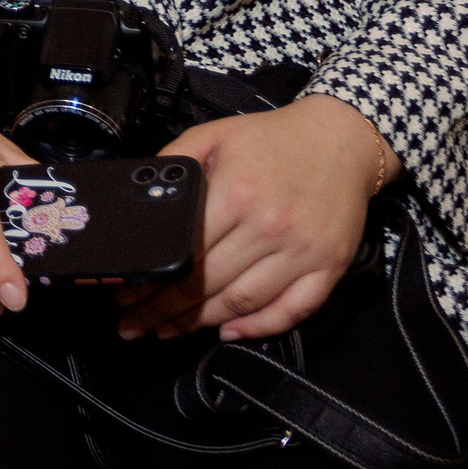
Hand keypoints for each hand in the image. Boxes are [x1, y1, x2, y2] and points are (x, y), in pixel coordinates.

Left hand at [115, 96, 388, 343]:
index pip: (183, 252)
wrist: (340, 139)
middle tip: (136, 323)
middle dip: (164, 310)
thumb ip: (174, 163)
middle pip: (208, 284)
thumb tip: (141, 199)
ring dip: (202, 323)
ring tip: (169, 330)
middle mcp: (269, 228)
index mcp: (236, 194)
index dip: (152, 282)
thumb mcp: (213, 136)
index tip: (127, 296)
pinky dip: (259, 327)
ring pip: (244, 303)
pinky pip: (293, 310)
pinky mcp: (330, 268)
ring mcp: (303, 252)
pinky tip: (228, 332)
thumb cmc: (271, 140)